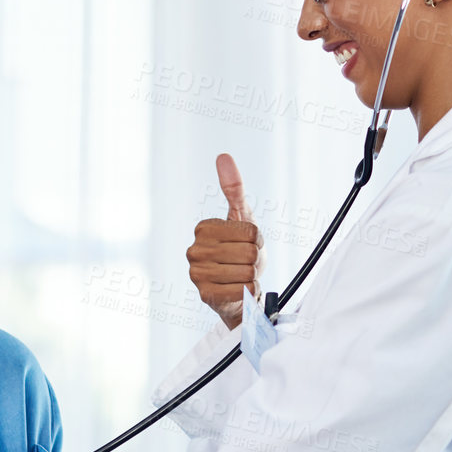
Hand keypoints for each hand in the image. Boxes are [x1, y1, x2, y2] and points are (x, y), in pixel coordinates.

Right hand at [188, 153, 263, 329]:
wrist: (238, 289)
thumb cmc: (241, 251)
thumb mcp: (242, 218)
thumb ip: (233, 188)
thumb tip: (223, 156)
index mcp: (203, 229)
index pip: (250, 232)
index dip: (256, 240)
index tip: (244, 244)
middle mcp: (195, 250)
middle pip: (249, 252)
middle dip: (254, 259)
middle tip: (243, 262)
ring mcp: (197, 274)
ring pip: (247, 271)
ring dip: (251, 276)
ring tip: (240, 276)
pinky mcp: (206, 295)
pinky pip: (242, 289)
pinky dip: (246, 291)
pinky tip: (236, 290)